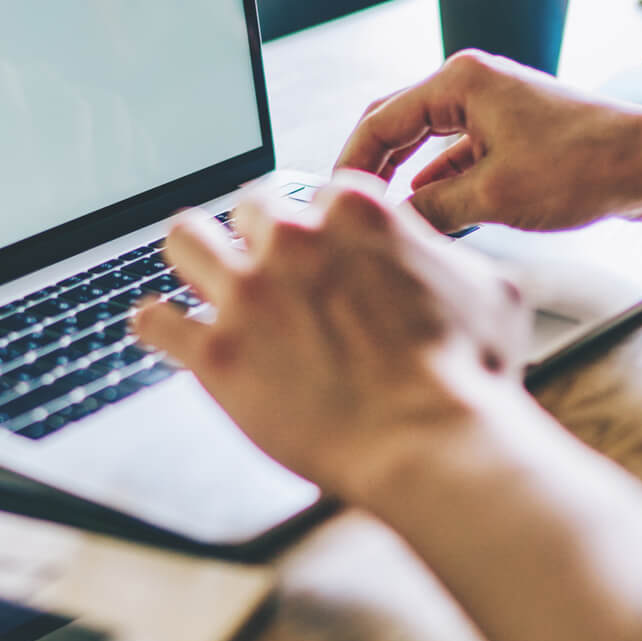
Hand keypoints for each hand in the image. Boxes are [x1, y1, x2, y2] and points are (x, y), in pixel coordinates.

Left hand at [130, 174, 532, 502]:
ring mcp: (248, 293)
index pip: (314, 194)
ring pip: (185, 239)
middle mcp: (293, 240)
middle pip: (247, 209)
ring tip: (201, 280)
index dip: (318, 229)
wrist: (431, 445)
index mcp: (356, 212)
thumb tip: (436, 252)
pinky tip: (162, 331)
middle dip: (257, 238)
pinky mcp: (215, 352)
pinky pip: (154, 320)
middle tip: (266, 274)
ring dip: (195, 257)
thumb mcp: (487, 289)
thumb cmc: (469, 375)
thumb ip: (445, 256)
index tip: (319, 256)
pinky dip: (156, 324)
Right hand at [336, 50, 641, 233]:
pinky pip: (460, 158)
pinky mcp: (515, 134)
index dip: (353, 162)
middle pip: (400, 126)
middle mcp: (474, 87)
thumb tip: (395, 224)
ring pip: (430, 147)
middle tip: (352, 206)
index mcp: (461, 82)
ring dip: (411, 182)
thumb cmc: (589, 164)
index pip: (381, 120)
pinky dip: (443, 186)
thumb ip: (434, 208)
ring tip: (391, 220)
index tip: (335, 196)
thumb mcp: (495, 196)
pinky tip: (433, 216)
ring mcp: (496, 109)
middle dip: (375, 168)